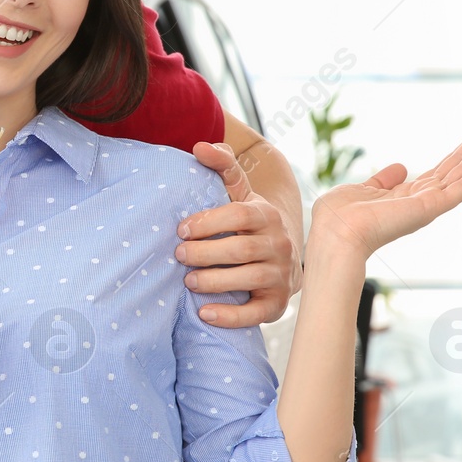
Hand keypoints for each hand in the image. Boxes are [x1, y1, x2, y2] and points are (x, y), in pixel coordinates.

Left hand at [176, 141, 300, 327]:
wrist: (283, 257)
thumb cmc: (249, 222)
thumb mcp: (240, 193)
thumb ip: (223, 167)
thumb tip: (199, 146)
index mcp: (265, 214)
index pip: (239, 215)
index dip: (208, 222)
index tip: (181, 229)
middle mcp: (279, 243)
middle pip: (241, 249)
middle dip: (206, 253)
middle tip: (178, 255)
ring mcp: (280, 274)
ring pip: (248, 278)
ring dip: (214, 281)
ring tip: (188, 282)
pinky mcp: (277, 303)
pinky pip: (256, 312)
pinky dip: (231, 315)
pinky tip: (205, 313)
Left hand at [308, 119, 461, 259]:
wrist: (335, 233)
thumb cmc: (340, 218)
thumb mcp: (362, 190)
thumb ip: (383, 181)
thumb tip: (400, 167)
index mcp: (406, 197)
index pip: (440, 171)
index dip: (458, 153)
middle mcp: (421, 201)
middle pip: (456, 168)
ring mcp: (428, 205)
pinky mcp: (431, 207)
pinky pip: (461, 188)